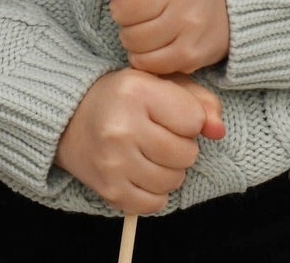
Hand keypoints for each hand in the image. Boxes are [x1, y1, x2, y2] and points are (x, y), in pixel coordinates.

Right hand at [57, 69, 225, 214]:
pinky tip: (141, 173)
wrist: (70, 119)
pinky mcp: (110, 190)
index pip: (194, 120)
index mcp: (136, 92)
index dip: (189, 120)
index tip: (169, 116)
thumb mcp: (160, 85)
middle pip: (186, 154)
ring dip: (170, 171)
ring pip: (173, 181)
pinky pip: (155, 203)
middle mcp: (123, 127)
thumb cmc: (123, 99)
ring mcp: (114, 162)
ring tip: (150, 155)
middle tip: (159, 137)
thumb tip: (219, 131)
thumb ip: (199, 101)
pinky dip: (155, 193)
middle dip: (181, 148)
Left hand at [87, 0, 230, 74]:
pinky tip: (156, 40)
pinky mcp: (193, 53)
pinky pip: (146, 62)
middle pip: (122, 10)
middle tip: (141, 5)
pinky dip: (144, 55)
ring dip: (132, 33)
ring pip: (131, 39)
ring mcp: (193, 21)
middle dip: (124, 9)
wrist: (228, 0)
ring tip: (148, 22)